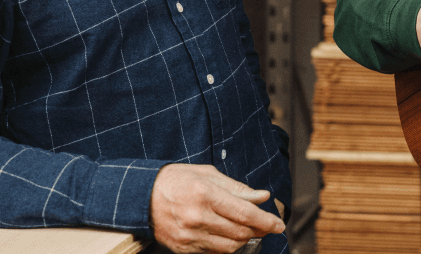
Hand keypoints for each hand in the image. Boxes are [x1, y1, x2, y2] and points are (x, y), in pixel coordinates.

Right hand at [149, 163, 284, 252]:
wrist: (141, 196)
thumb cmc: (177, 180)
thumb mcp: (208, 175)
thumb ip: (237, 188)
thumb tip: (262, 197)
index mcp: (206, 195)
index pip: (244, 213)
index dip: (266, 221)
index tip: (279, 224)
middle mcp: (198, 218)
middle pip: (240, 232)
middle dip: (259, 231)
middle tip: (268, 226)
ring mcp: (189, 236)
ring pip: (229, 247)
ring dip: (245, 240)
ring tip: (251, 231)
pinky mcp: (182, 248)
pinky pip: (213, 252)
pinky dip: (227, 246)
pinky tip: (232, 236)